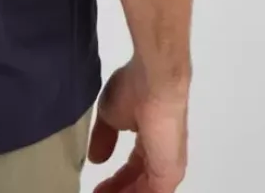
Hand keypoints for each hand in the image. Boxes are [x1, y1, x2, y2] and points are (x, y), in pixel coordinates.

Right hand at [88, 60, 188, 192]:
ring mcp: (167, 166)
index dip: (116, 180)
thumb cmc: (133, 89)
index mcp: (149, 139)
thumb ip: (103, 137)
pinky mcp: (169, 173)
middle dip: (118, 191)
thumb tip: (95, 158)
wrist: (154, 82)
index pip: (134, 167)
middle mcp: (160, 155)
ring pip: (145, 191)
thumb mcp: (109, 113)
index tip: (97, 188)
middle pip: (139, 184)